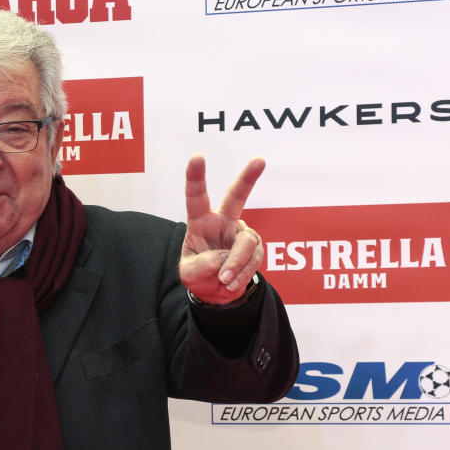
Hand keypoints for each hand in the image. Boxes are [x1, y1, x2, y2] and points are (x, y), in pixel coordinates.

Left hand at [179, 154, 266, 304]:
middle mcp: (223, 222)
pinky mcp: (255, 247)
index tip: (197, 156)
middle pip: (237, 196)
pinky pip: (254, 258)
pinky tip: (232, 283)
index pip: (196, 196)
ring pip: (245, 243)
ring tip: (224, 281)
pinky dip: (242, 274)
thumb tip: (221, 258)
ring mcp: (241, 233)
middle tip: (260, 160)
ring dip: (235, 264)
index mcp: (200, 221)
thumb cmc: (198, 276)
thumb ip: (200, 266)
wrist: (215, 293)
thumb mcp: (189, 274)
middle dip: (248, 178)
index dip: (196, 177)